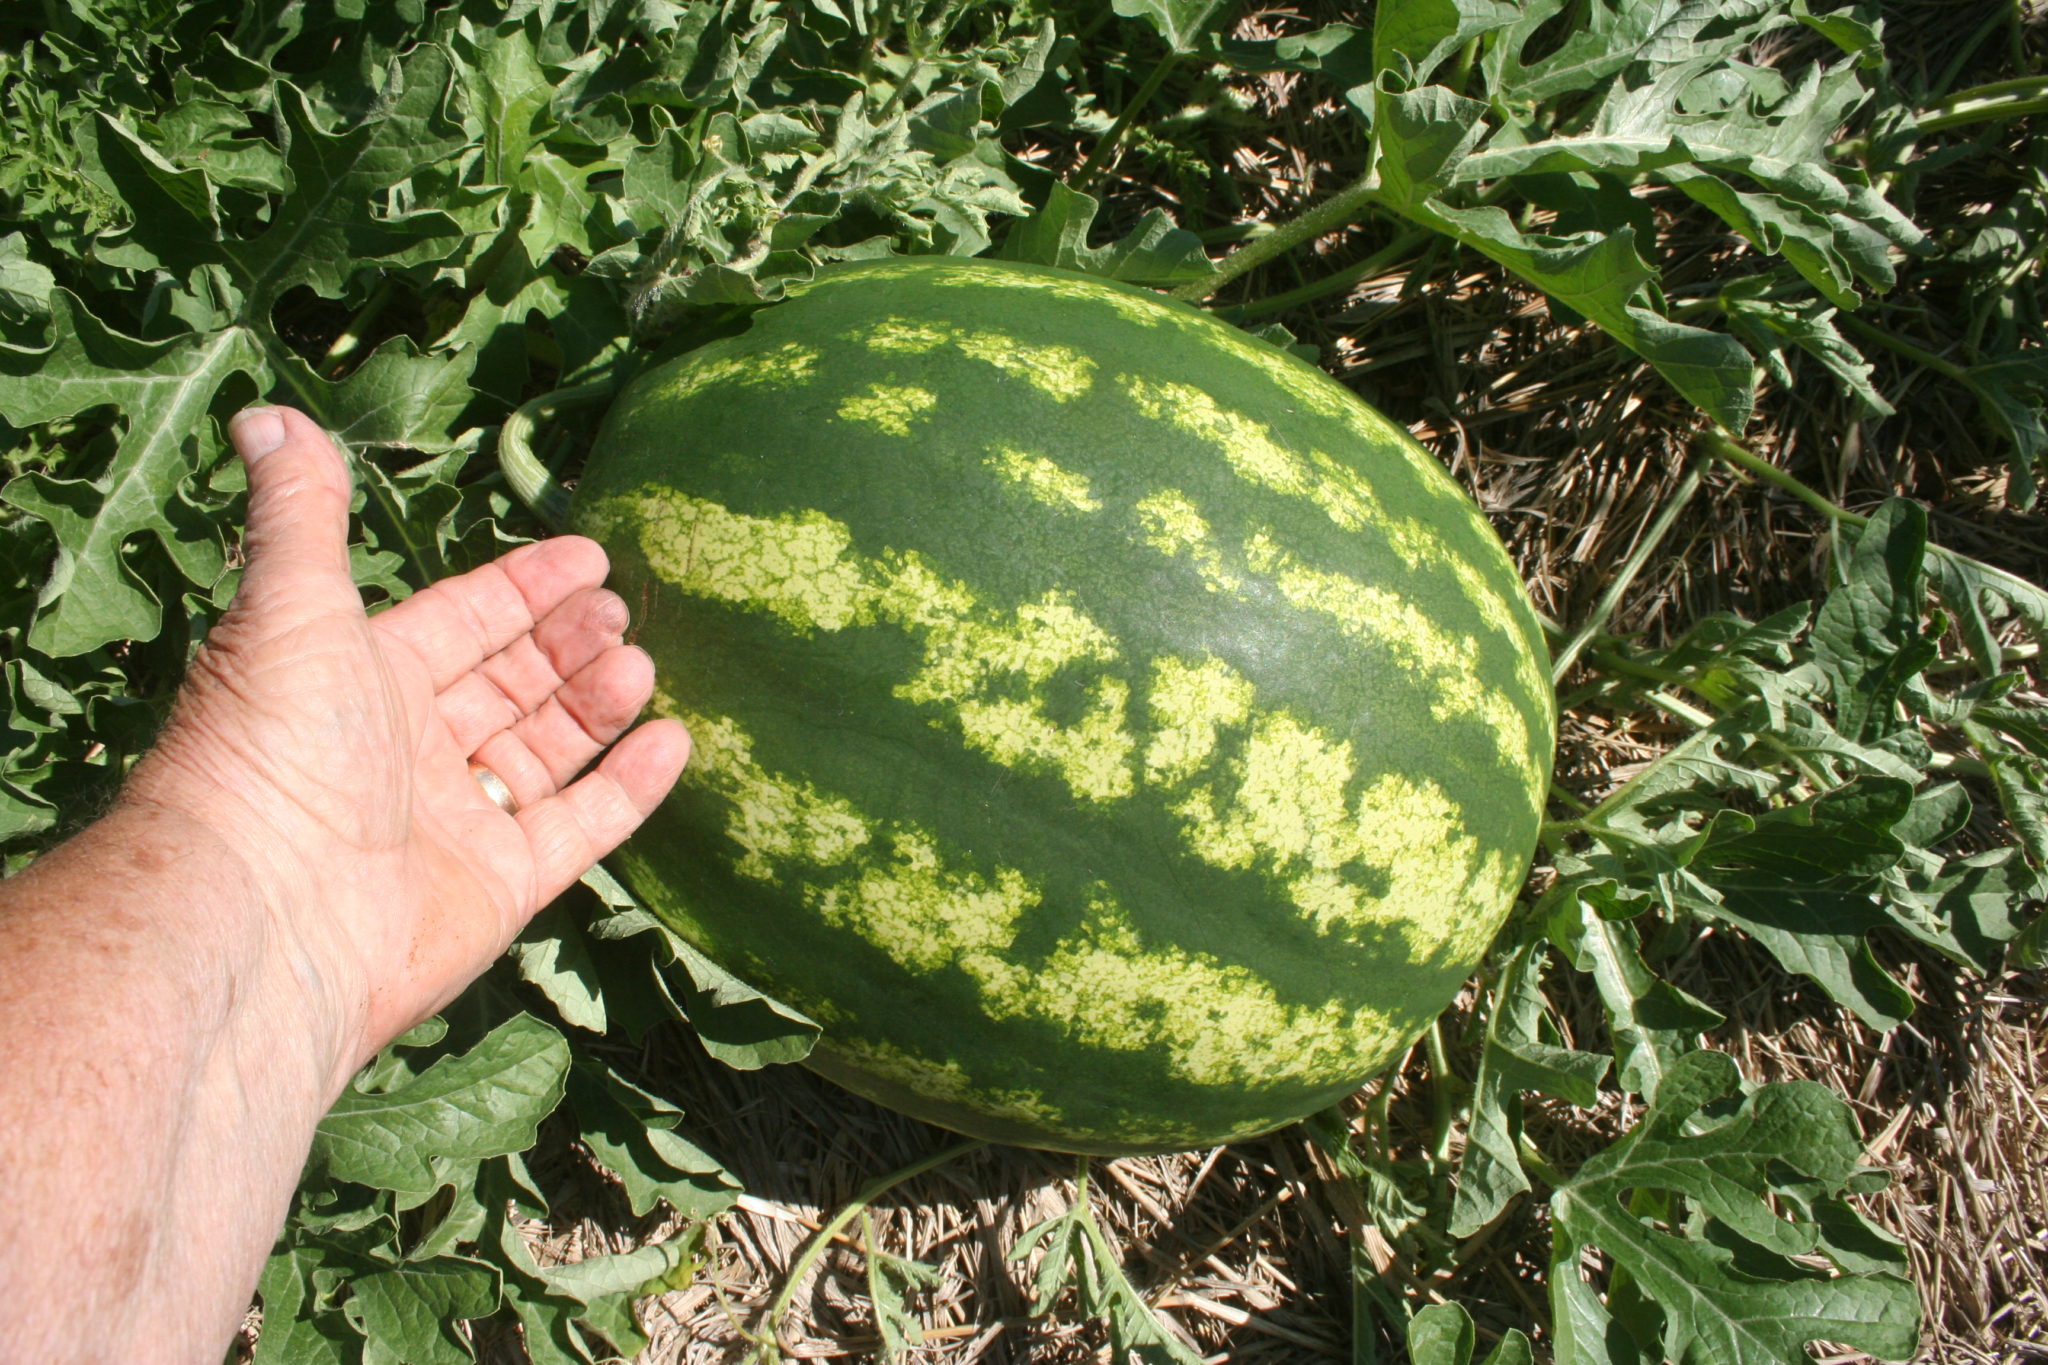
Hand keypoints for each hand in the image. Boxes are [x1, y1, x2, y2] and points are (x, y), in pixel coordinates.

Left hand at [125, 406, 689, 1090]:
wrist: (266, 910)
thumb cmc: (272, 746)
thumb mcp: (289, 605)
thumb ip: (299, 513)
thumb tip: (267, 413)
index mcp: (363, 678)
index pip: (462, 619)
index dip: (523, 585)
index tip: (590, 554)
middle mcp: (412, 748)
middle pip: (511, 681)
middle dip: (567, 641)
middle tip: (623, 608)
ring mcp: (459, 820)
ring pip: (546, 749)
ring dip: (596, 703)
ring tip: (641, 662)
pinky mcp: (501, 885)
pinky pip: (579, 827)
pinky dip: (628, 787)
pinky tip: (672, 741)